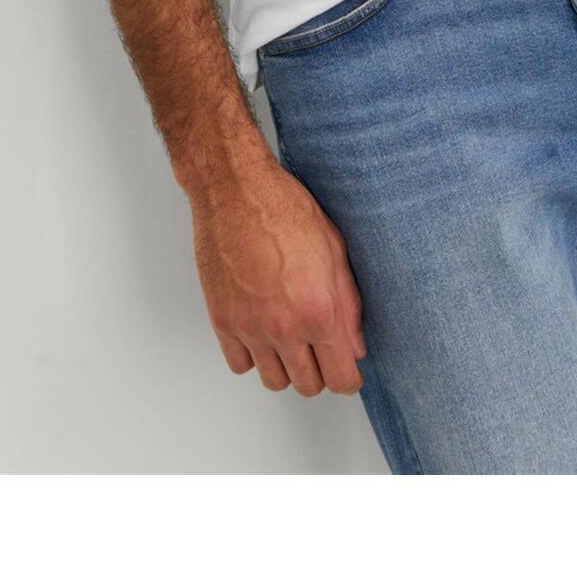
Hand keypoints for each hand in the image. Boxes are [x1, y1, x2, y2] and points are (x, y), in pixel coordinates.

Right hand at [190, 158, 367, 397]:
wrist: (235, 190)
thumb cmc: (284, 208)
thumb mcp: (335, 250)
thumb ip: (348, 305)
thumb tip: (354, 345)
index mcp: (318, 310)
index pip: (340, 379)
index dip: (348, 378)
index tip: (348, 370)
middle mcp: (284, 327)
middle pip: (308, 386)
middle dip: (321, 373)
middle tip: (321, 349)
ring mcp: (249, 327)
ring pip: (274, 381)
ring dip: (286, 367)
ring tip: (291, 340)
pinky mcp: (222, 320)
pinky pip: (240, 364)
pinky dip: (253, 356)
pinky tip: (262, 332)